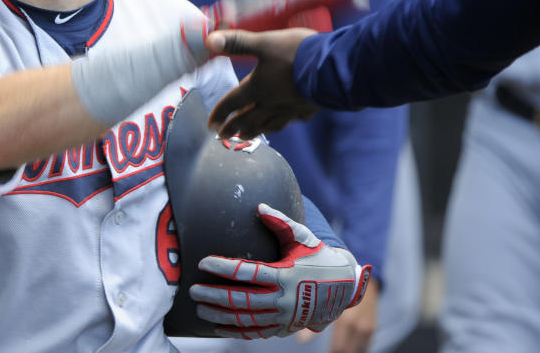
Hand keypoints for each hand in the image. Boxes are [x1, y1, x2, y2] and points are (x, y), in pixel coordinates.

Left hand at [189, 204, 371, 339]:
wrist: (346, 287)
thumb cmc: (320, 257)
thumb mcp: (304, 238)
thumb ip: (281, 222)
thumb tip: (259, 207)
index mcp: (286, 275)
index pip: (247, 271)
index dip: (223, 267)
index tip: (203, 263)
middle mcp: (284, 299)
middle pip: (242, 299)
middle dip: (214, 295)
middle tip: (192, 290)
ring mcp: (285, 317)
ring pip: (246, 319)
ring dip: (220, 315)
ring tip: (199, 309)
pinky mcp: (286, 327)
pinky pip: (257, 332)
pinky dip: (236, 331)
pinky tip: (218, 327)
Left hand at [205, 28, 319, 137]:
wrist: (334, 67)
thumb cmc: (297, 54)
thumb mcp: (264, 42)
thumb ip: (238, 42)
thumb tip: (210, 40)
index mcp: (258, 88)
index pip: (233, 103)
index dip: (220, 113)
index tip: (211, 124)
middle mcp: (271, 103)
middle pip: (248, 119)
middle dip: (233, 128)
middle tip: (222, 136)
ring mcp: (290, 109)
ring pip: (268, 124)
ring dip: (254, 131)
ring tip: (245, 137)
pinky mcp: (308, 109)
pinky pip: (291, 121)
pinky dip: (282, 124)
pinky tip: (284, 122)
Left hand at [322, 278, 378, 352]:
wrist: (365, 282)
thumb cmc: (342, 292)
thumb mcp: (329, 306)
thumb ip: (315, 324)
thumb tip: (301, 341)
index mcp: (344, 321)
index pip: (338, 347)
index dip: (330, 352)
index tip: (325, 352)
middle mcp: (357, 327)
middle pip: (347, 351)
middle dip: (337, 352)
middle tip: (329, 351)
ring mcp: (367, 329)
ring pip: (356, 350)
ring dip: (347, 351)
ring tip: (336, 349)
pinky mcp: (372, 329)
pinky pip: (365, 346)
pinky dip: (356, 349)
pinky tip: (348, 347)